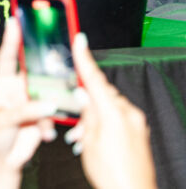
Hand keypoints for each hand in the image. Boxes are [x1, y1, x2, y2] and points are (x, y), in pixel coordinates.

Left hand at [0, 17, 57, 188]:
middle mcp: (19, 89)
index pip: (8, 56)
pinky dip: (52, 123)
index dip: (12, 38)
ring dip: (52, 104)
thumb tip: (47, 104)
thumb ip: (25, 111)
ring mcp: (32, 102)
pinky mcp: (44, 116)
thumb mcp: (4, 121)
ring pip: (50, 93)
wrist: (2, 160)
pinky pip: (55, 113)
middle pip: (36, 71)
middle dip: (47, 71)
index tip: (16, 19)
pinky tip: (43, 134)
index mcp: (3, 84)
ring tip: (46, 116)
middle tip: (57, 64)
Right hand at [64, 33, 155, 188]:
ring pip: (108, 106)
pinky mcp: (138, 132)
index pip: (95, 79)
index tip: (79, 40)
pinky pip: (118, 117)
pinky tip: (93, 139)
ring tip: (83, 137)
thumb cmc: (111, 173)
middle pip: (102, 93)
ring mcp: (136, 123)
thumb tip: (82, 93)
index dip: (85, 58)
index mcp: (114, 113)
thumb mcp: (90, 141)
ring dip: (93, 115)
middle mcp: (129, 114)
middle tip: (74, 116)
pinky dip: (103, 122)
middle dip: (86, 100)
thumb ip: (86, 113)